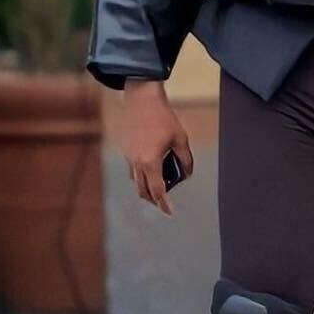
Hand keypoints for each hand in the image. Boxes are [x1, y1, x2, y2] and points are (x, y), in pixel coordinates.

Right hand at [123, 79, 192, 214]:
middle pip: (143, 191)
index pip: (157, 191)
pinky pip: (133, 171)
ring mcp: (128, 157)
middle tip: (165, 203)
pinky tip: (152, 170)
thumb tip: (187, 174)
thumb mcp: (181, 139)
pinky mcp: (126, 151)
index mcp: (150, 162)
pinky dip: (142, 176)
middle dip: (154, 199)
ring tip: (160, 187)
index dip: (164, 204)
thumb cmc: (163, 118)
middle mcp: (136, 163)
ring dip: (147, 188)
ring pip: (136, 182)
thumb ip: (185, 159)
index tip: (170, 212)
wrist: (141, 100)